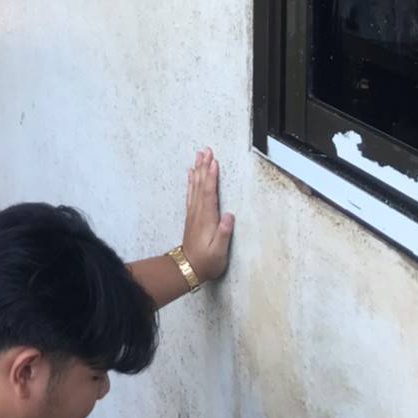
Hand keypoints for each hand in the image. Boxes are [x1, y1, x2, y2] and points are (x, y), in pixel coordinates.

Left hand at [181, 147, 234, 282]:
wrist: (188, 267)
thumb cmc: (207, 261)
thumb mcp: (219, 252)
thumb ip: (224, 233)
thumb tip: (229, 215)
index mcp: (207, 218)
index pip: (209, 193)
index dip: (211, 177)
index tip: (214, 162)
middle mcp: (198, 212)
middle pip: (201, 185)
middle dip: (204, 167)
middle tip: (206, 150)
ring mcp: (193, 212)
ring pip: (195, 186)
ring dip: (198, 170)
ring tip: (199, 155)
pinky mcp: (192, 215)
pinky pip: (191, 193)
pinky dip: (191, 181)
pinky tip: (191, 173)